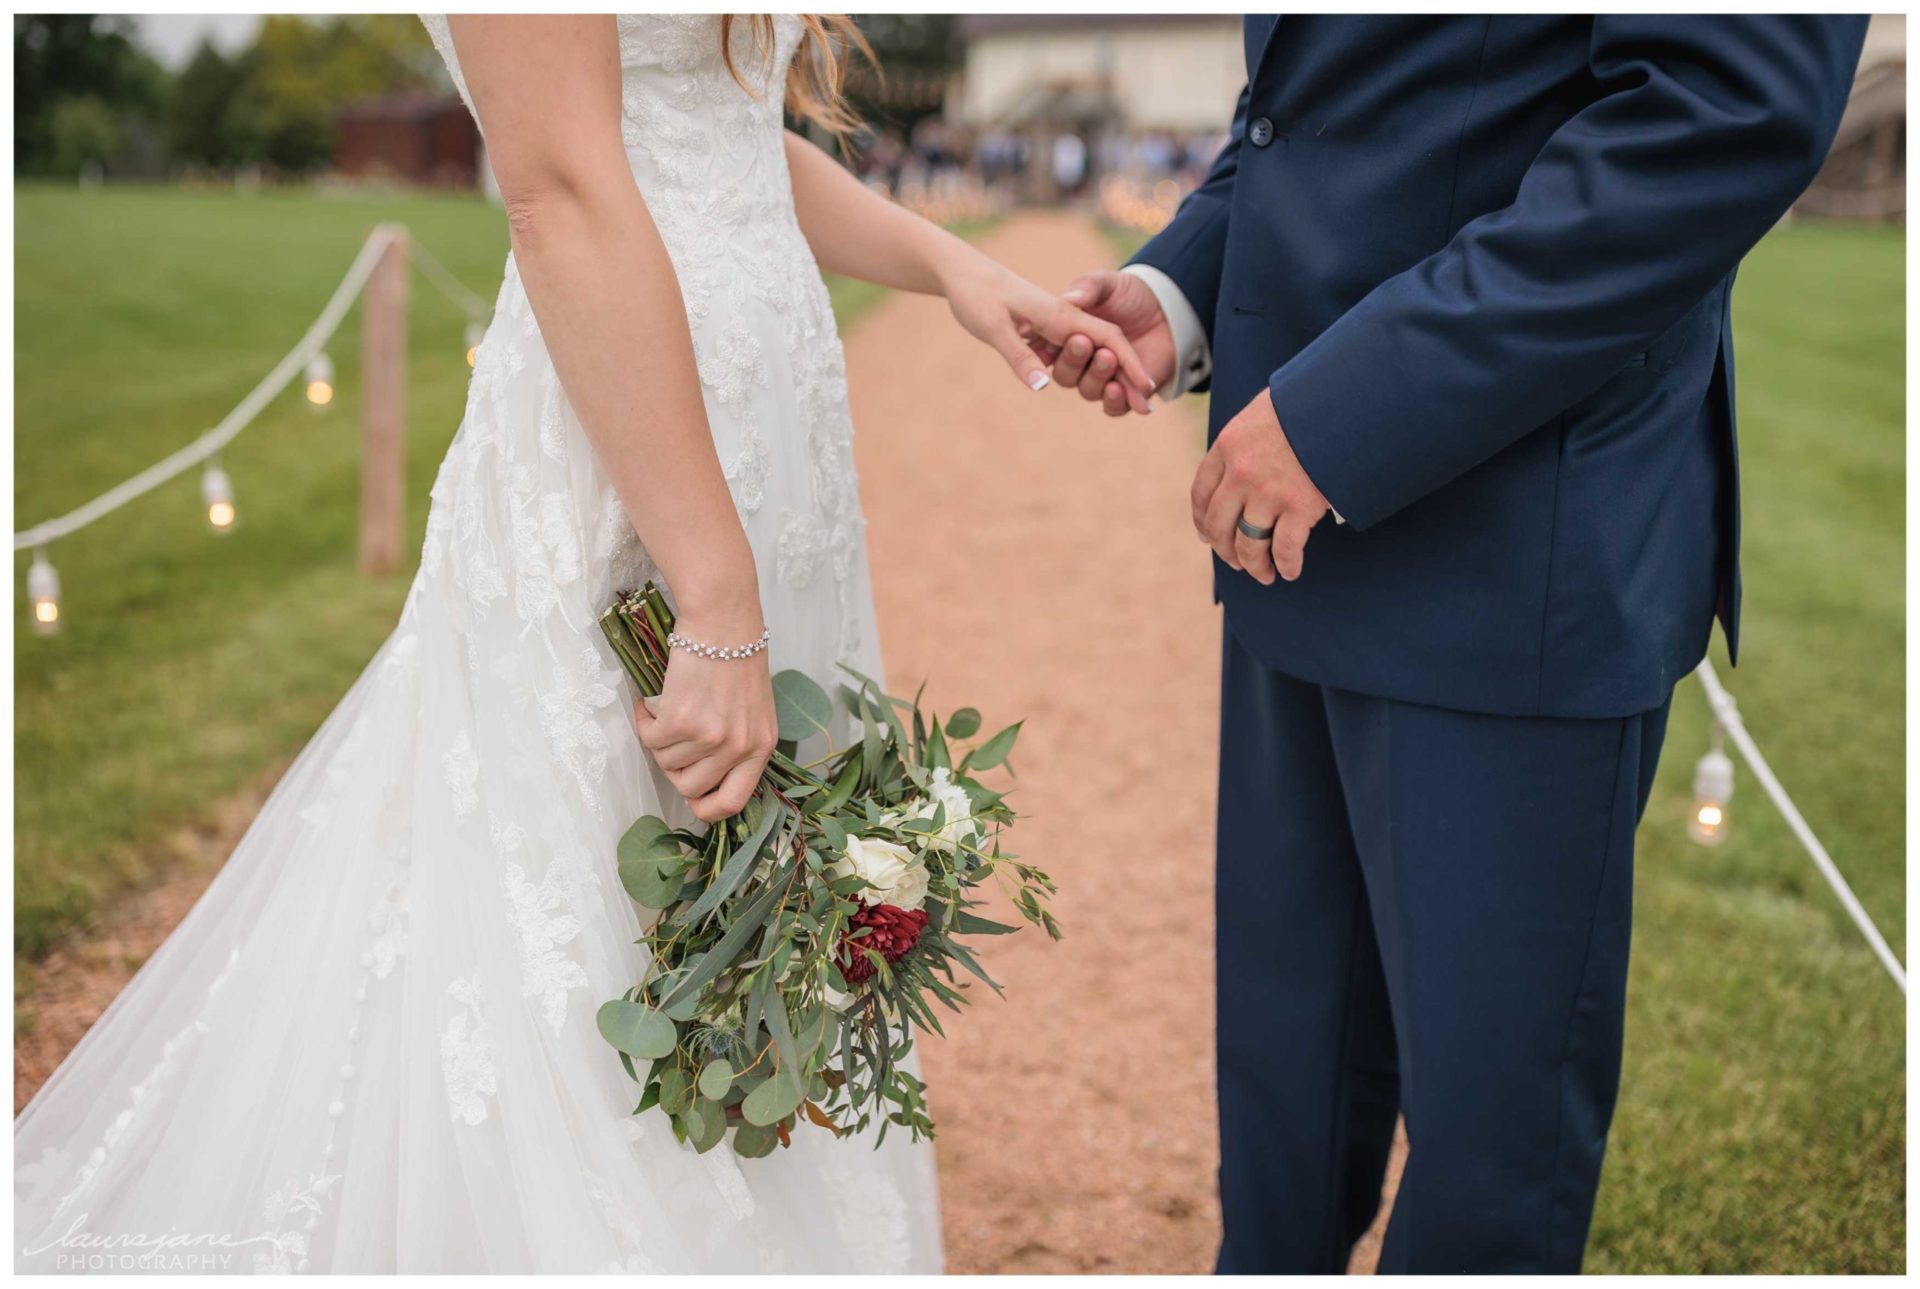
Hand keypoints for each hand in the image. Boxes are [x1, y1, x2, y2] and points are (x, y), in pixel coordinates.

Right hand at [633, 617, 777, 822]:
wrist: (722, 622)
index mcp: (761, 747)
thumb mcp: (753, 711)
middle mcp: (739, 747)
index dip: (706, 809)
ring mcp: (710, 736)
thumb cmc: (736, 661)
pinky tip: (651, 703)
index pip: (732, 802)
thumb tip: (702, 781)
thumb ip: (737, 746)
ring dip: (660, 740)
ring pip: (666, 762)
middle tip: (673, 741)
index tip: (691, 799)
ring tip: (667, 711)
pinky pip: (650, 739)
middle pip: (690, 787)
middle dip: (674, 768)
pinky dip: (644, 722)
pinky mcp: (682, 720)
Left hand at [941, 257, 1156, 411]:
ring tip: (1126, 399)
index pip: (1107, 340)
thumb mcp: (992, 327)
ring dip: (1111, 377)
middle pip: (1107, 351)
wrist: (964, 273)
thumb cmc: (976, 294)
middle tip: (1142, 409)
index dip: (1129, 365)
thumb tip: (1043, 386)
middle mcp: (1065, 320)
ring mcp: (1057, 326)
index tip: (1146, 391)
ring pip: (1095, 354)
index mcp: (1060, 315)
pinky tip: (1098, 385)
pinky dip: (1091, 370)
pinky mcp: (1047, 333)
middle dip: (1127, 379)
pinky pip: (1077, 355)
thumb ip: (1019, 354)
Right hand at [1037, 270, 1178, 416]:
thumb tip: (1071, 298)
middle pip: (1065, 375)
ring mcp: (1101, 380)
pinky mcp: (1125, 394)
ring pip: (1088, 390)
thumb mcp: (1107, 283)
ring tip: (1109, 357)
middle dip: (1074, 360)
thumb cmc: (1129, 294)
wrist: (1166, 309)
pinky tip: (1120, 389)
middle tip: (1085, 343)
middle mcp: (1080, 364)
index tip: (1050, 342)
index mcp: (1065, 338)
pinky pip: (1113, 407)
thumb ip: (1088, 287)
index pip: (1046, 353)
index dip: (1045, 351)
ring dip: (1097, 375)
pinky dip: (1115, 401)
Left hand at [1190, 389, 1330, 583]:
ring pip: (1249, 543)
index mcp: (1227, 446)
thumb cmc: (1306, 403)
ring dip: (1253, 565)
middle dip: (1224, 549)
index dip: (1201, 520)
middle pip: (1219, 524)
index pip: (1201, 493)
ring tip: (1263, 574)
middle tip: (1235, 562)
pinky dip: (1287, 565)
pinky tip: (1290, 571)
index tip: (1206, 535)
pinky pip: (1285, 548)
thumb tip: (1241, 460)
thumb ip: (1246, 439)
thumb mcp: (1262, 411)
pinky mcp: (1300, 506)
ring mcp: (1269, 492)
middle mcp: (1241, 473)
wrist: (1342, 401)